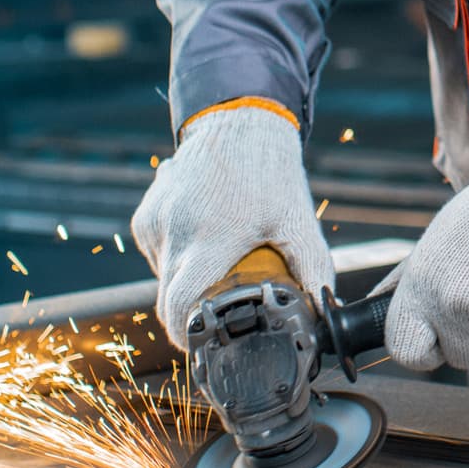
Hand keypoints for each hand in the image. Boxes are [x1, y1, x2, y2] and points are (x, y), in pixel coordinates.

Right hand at [132, 104, 332, 348]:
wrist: (237, 121)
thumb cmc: (269, 171)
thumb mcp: (297, 220)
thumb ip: (314, 268)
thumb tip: (324, 310)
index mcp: (210, 239)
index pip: (179, 306)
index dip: (187, 336)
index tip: (202, 346)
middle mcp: (174, 233)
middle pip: (168, 300)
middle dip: (191, 315)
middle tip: (219, 313)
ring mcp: (155, 223)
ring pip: (163, 278)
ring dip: (186, 282)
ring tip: (219, 259)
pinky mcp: (145, 216)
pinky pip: (157, 255)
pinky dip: (176, 259)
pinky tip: (203, 237)